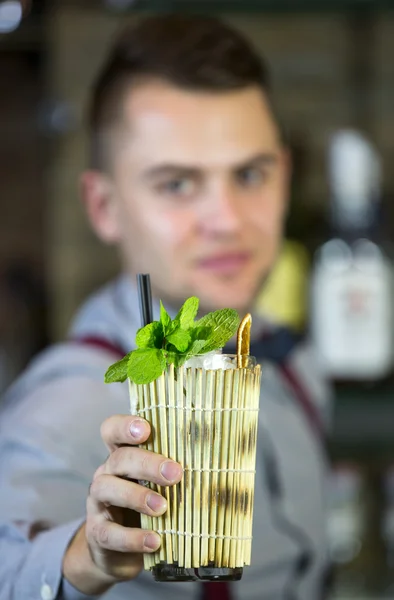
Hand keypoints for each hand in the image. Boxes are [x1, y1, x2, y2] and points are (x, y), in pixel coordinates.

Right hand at [63, 414, 182, 594]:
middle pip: (119, 458)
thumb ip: (176, 471)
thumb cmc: (150, 509)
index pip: (112, 430)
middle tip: (175, 474)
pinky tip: (155, 541)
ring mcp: (97, 502)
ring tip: (163, 508)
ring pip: (107, 488)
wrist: (120, 553)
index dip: (125, 426)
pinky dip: (132, 537)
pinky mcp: (97, 533)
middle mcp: (107, 473)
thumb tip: (219, 458)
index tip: (146, 429)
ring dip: (137, 496)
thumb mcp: (162, 486)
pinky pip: (109, 532)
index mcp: (122, 456)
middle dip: (147, 463)